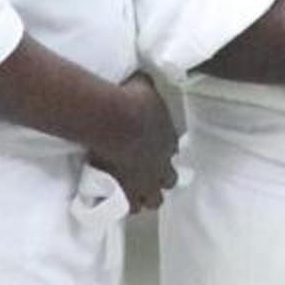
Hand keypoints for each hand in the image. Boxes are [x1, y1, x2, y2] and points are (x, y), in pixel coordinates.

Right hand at [87, 71, 179, 211]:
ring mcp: (146, 181)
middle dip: (159, 179)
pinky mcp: (128, 191)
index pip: (171, 151)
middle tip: (144, 176)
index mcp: (168, 140)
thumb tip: (141, 78)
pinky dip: (124, 203)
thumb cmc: (131, 100)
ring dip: (144, 196)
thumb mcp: (143, 85)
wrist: (117, 120)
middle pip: (168, 180)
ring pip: (153, 200)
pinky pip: (130, 207)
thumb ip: (145, 87)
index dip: (162, 152)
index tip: (150, 148)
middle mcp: (162, 165)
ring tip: (129, 192)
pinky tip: (114, 198)